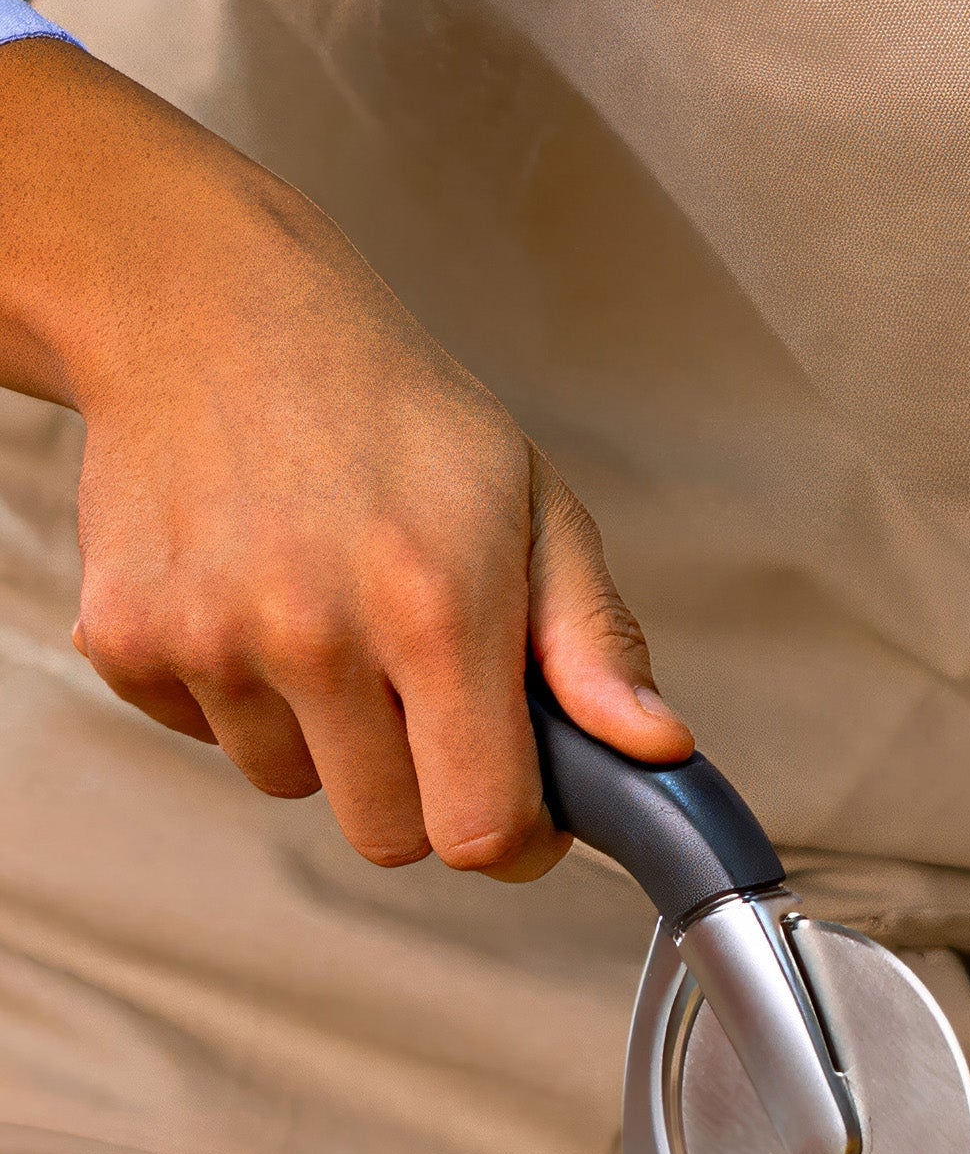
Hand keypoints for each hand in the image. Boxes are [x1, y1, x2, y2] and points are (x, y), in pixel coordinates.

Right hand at [0, 40, 690, 879]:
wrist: (212, 310)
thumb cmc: (394, 414)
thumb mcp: (535, 510)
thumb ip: (597, 644)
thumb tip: (657, 746)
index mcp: (435, 610)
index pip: (478, 830)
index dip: (516, 843)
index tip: (526, 814)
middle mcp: (314, 634)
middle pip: (388, 838)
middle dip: (425, 793)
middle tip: (430, 701)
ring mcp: (209, 641)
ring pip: (296, 788)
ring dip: (330, 742)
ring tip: (338, 626)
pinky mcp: (127, 642)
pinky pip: (210, 741)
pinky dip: (246, 701)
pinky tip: (260, 603)